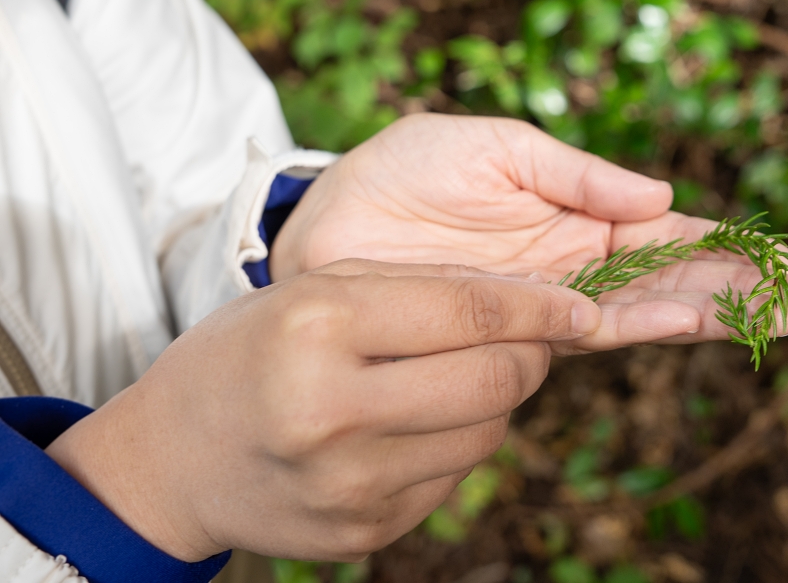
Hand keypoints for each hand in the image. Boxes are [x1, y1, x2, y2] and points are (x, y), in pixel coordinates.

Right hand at [45, 260, 601, 561]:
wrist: (172, 461)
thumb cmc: (249, 354)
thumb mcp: (313, 291)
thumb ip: (419, 286)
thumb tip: (529, 297)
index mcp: (318, 330)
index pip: (471, 312)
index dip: (542, 306)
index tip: (584, 304)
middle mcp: (334, 413)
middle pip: (497, 381)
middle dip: (535, 354)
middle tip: (534, 338)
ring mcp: (351, 484)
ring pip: (487, 434)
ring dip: (496, 399)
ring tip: (458, 376)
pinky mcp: (365, 533)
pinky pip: (452, 477)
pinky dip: (454, 442)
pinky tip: (416, 423)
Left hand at [271, 114, 787, 349]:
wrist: (326, 224)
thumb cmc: (405, 173)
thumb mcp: (495, 145)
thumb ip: (576, 172)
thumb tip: (662, 194)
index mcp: (580, 215)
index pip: (671, 232)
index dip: (727, 244)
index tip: (785, 257)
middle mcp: (577, 265)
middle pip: (675, 278)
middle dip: (740, 289)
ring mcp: (551, 300)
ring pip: (647, 309)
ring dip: (711, 311)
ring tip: (774, 316)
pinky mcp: (517, 327)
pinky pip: (592, 328)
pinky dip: (645, 323)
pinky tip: (691, 321)